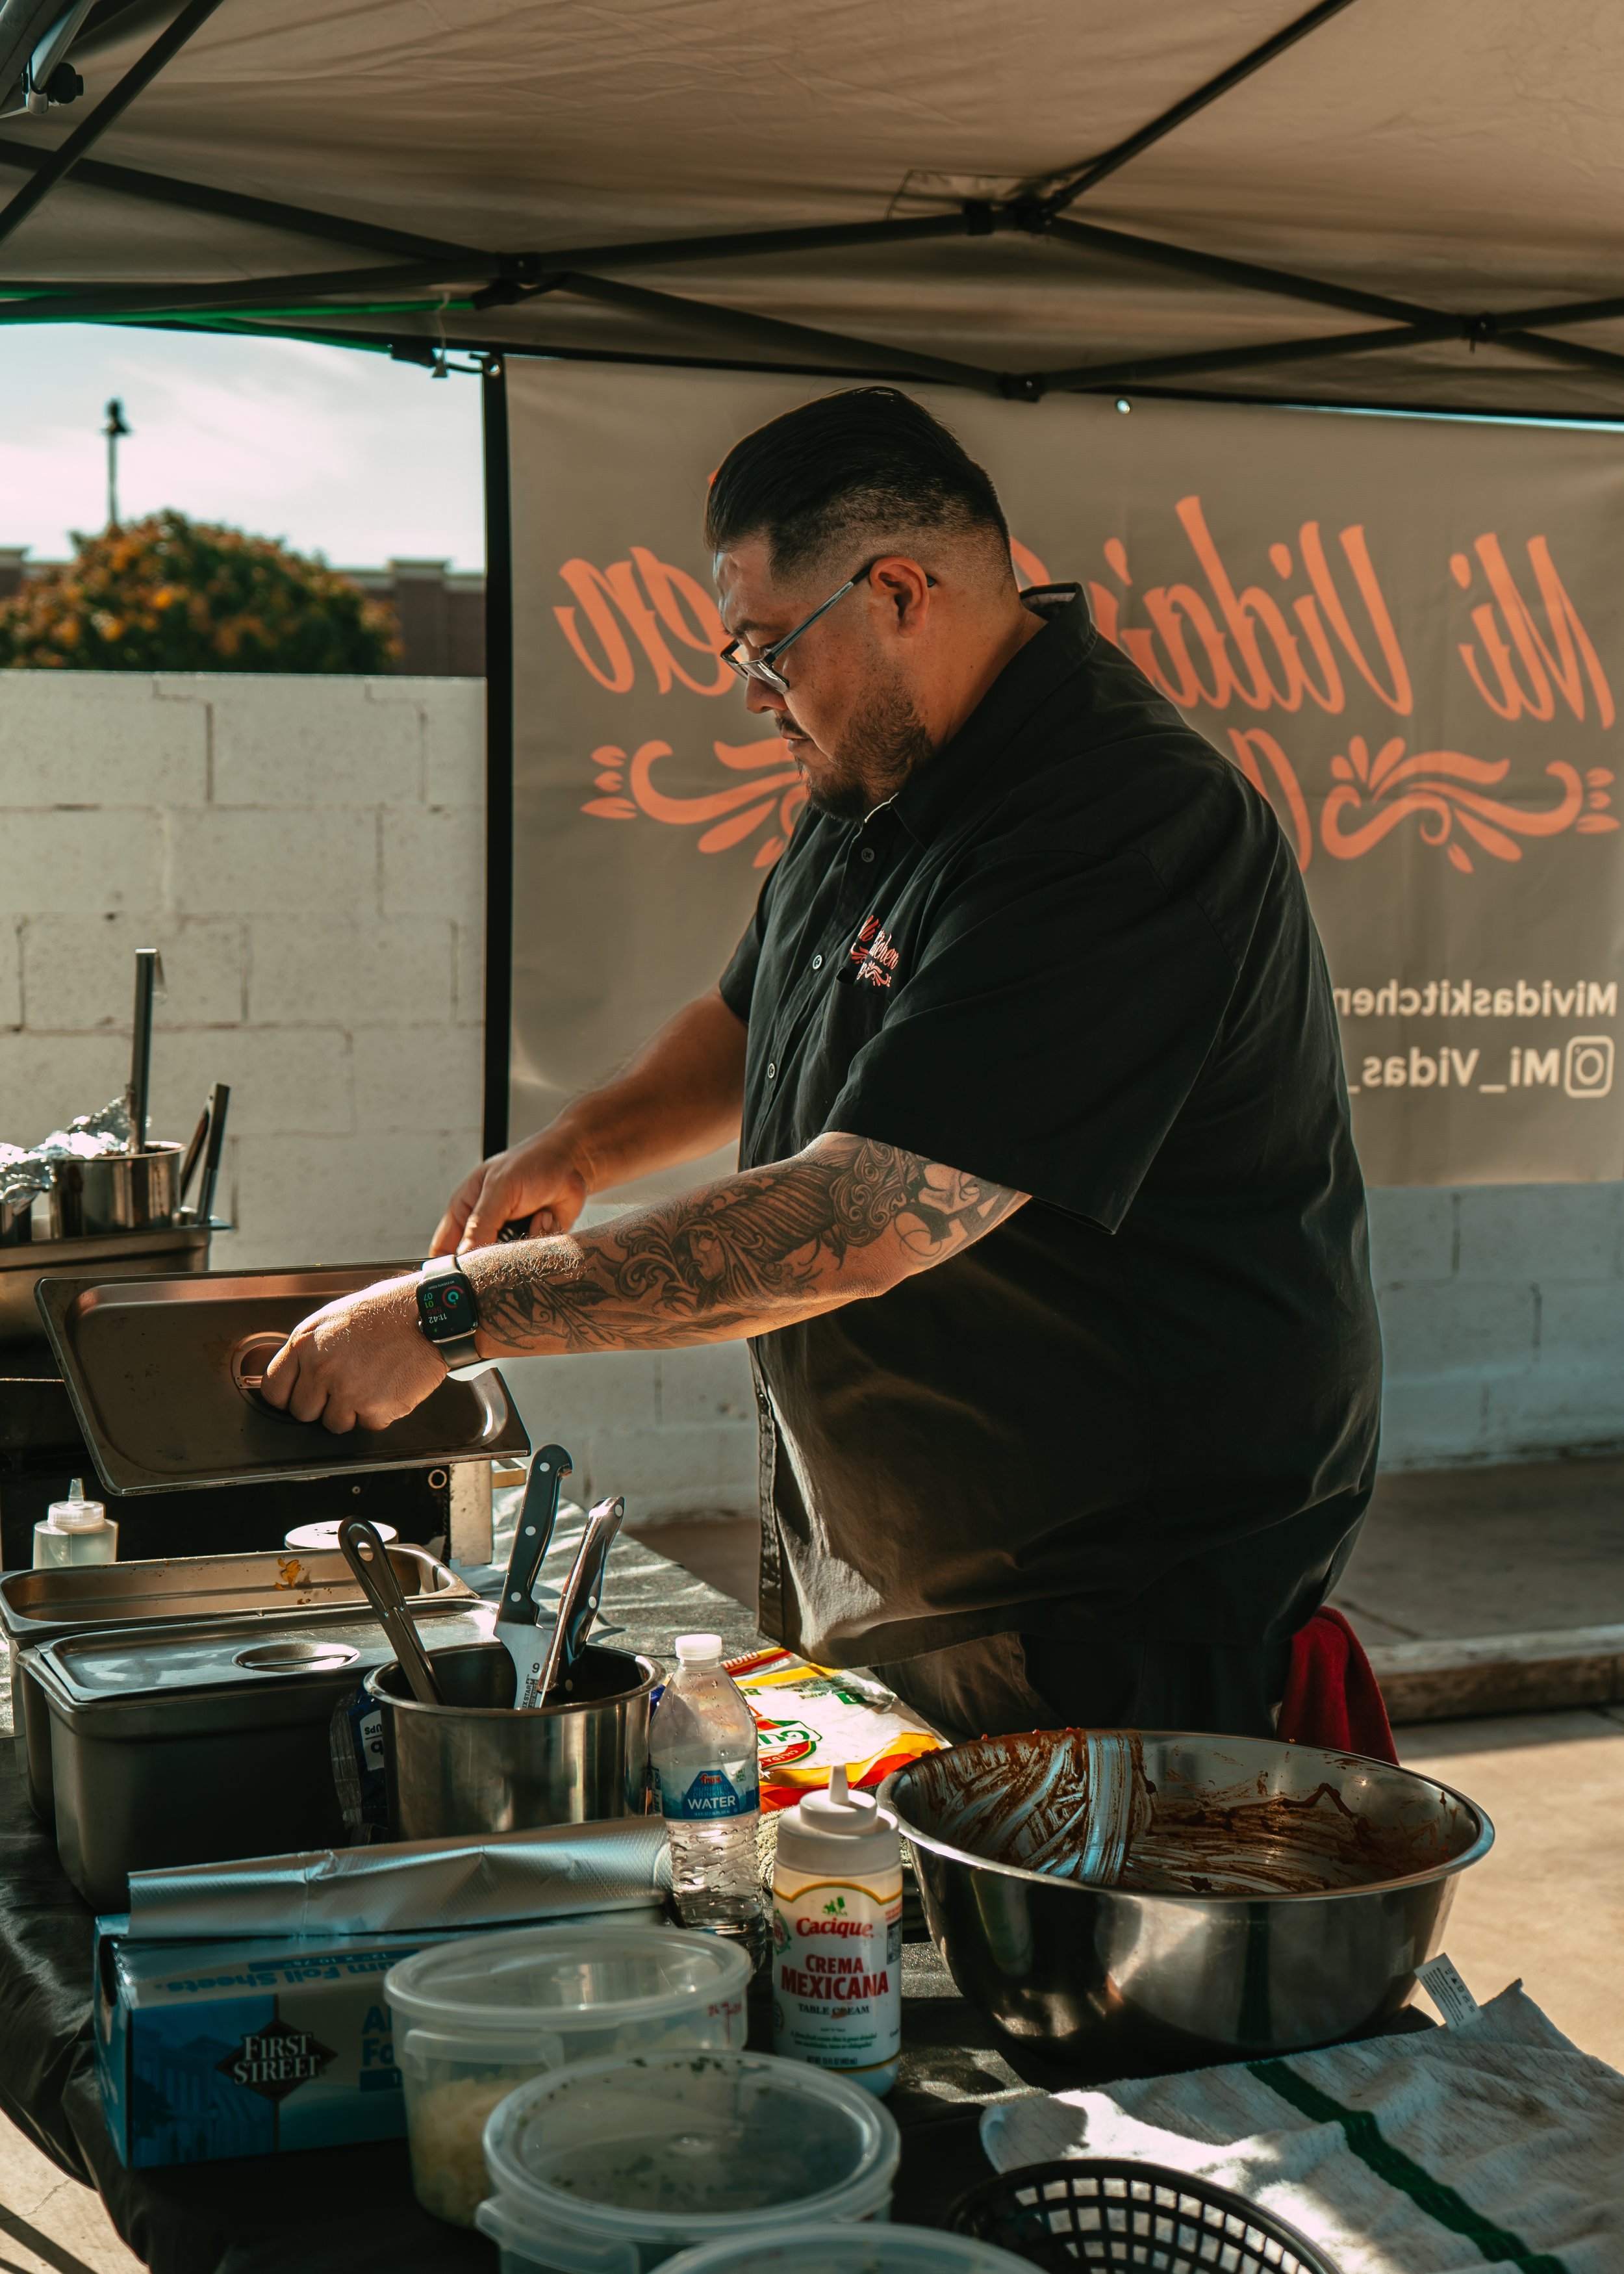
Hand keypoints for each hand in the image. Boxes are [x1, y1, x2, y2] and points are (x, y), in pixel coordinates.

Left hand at [260, 1275, 445, 1433]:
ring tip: (369, 1382)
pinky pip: (368, 1425)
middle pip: (302, 1412)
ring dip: (351, 1411)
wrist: (428, 1315)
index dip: (287, 1396)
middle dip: (320, 1404)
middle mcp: (322, 1368)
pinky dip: (379, 1412)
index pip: (274, 1389)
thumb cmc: (385, 1312)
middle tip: (343, 1385)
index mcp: (306, 1343)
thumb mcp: (333, 1318)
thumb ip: (308, 1348)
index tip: (298, 1395)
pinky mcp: (376, 1408)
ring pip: (334, 1424)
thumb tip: (292, 1375)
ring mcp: (348, 1391)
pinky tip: (387, 1386)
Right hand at [430, 1128, 590, 1253]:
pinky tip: (547, 1215)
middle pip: (478, 1264)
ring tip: (535, 1213)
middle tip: (511, 1235)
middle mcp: (484, 1229)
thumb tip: (464, 1256)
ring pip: (508, 1265)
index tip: (462, 1276)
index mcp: (464, 1212)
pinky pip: (534, 1259)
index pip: (443, 1250)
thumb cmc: (531, 1163)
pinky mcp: (533, 1244)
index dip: (449, 1267)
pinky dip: (544, 1238)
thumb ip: (480, 1225)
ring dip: (525, 1243)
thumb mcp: (500, 1188)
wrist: (572, 1162)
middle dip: (496, 1256)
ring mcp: (509, 1239)